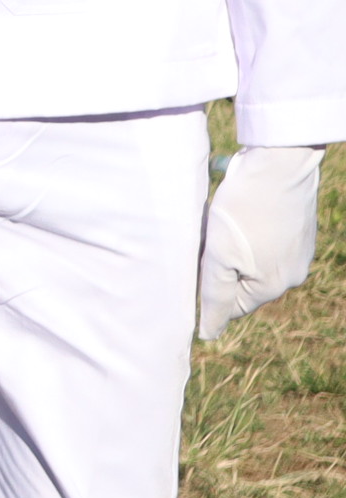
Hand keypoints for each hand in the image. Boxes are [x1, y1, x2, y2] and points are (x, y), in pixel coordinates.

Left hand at [199, 145, 323, 338]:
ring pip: (253, 262)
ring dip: (234, 249)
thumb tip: (208, 334)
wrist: (280, 164)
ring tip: (224, 222)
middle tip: (208, 238)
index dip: (208, 287)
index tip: (197, 263)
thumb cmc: (244, 208)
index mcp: (272, 286)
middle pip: (242, 284)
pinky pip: (266, 243)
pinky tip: (241, 213)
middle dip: (221, 267)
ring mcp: (298, 252)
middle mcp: (292, 275)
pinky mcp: (299, 231)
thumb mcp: (219, 253)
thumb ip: (214, 295)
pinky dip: (249, 233)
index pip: (231, 306)